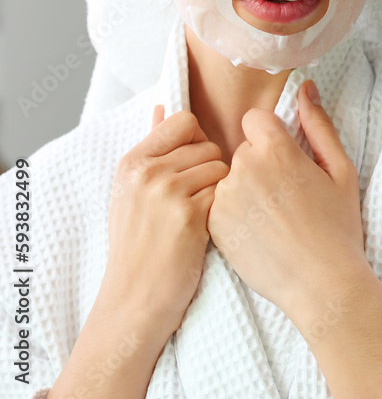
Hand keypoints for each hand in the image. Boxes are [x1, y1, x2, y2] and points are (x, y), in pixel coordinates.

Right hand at [102, 107, 228, 336]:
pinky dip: (224, 209)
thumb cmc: (141, 243)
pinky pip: (226, 193)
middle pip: (209, 145)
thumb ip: (154, 146)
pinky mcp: (189, 215)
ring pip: (222, 168)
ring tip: (200, 214)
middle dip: (212, 170)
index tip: (192, 166)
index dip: (198, 141)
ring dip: (221, 190)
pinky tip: (208, 227)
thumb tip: (163, 107)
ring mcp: (167, 193)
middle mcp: (147, 172)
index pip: (185, 121)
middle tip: (196, 199)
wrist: (137, 296)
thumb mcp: (133, 191)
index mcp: (133, 161)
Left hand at [207, 80, 367, 316]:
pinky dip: (233, 214)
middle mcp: (243, 168)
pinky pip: (217, 204)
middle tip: (284, 197)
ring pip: (228, 177)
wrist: (321, 282)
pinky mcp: (212, 224)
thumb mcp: (340, 170)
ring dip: (244, 189)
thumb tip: (305, 88)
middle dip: (259, 164)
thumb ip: (318, 125)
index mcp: (276, 149)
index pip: (255, 120)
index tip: (284, 161)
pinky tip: (257, 232)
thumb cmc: (338, 227)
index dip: (270, 138)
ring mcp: (224, 197)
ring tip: (271, 218)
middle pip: (241, 149)